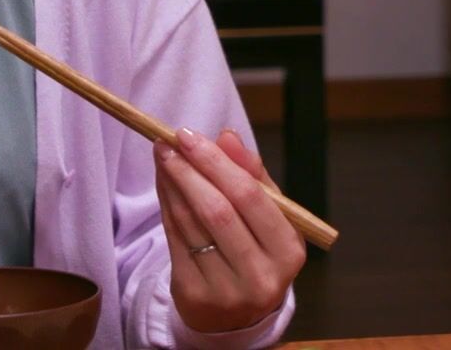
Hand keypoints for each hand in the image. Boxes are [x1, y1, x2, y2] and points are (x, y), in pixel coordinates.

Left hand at [154, 127, 304, 333]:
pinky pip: (175, 241)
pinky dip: (166, 207)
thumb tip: (227, 137)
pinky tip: (163, 185)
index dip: (217, 163)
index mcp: (288, 250)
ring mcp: (227, 291)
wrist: (236, 315)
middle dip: (190, 170)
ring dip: (172, 184)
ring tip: (163, 157)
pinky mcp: (194, 296)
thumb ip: (253, 176)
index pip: (250, 197)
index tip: (190, 135)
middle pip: (218, 211)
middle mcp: (261, 275)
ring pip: (192, 225)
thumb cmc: (257, 251)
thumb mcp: (268, 217)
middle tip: (167, 141)